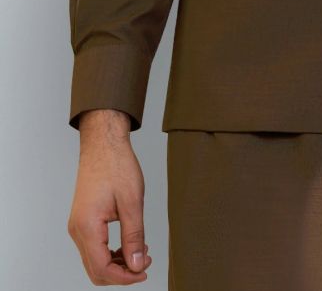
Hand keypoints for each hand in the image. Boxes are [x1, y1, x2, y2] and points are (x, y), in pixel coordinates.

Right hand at [67, 109, 152, 283]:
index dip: (124, 277)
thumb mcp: (132, 202)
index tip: (144, 271)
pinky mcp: (83, 220)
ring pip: (94, 260)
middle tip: (144, 262)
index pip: (102, 269)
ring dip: (117, 263)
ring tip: (140, 251)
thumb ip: (134, 236)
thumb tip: (136, 265)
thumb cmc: (117, 166)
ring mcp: (78, 226)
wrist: (103, 144)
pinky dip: (111, 252)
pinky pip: (94, 247)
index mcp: (87, 226)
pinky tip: (129, 243)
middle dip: (121, 273)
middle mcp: (77, 230)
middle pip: (95, 270)